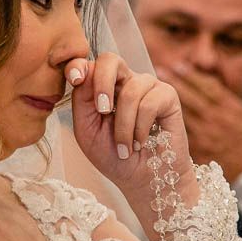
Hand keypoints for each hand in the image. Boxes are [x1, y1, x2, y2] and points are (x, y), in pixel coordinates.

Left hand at [66, 53, 197, 214]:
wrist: (143, 181)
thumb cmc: (113, 156)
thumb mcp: (87, 130)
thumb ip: (82, 101)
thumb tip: (84, 74)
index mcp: (101, 87)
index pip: (88, 65)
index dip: (78, 65)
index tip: (73, 77)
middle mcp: (124, 81)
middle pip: (110, 60)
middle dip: (102, 83)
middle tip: (102, 110)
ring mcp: (147, 86)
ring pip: (130, 91)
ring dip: (124, 126)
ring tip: (125, 147)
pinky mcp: (167, 95)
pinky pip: (149, 103)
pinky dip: (141, 128)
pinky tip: (141, 142)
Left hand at [157, 64, 241, 181]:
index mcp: (233, 111)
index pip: (211, 89)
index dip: (194, 76)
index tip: (180, 65)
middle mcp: (218, 121)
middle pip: (194, 98)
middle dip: (176, 82)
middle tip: (159, 68)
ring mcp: (208, 135)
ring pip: (184, 114)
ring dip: (168, 100)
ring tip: (153, 88)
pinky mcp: (200, 150)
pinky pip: (182, 135)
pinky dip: (168, 125)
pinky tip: (154, 116)